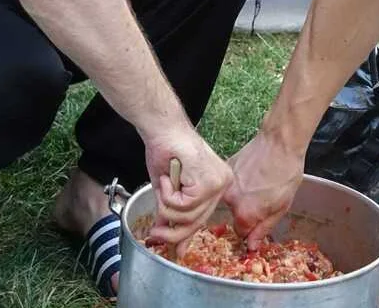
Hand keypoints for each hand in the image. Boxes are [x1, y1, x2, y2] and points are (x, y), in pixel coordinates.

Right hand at [142, 127, 232, 254]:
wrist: (164, 129)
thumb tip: (163, 232)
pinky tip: (168, 177)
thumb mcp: (168, 189)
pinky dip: (168, 194)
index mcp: (217, 183)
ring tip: (163, 184)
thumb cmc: (165, 151)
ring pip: (189, 216)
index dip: (187, 235)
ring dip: (166, 205)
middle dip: (173, 232)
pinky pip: (183, 205)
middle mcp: (223, 183)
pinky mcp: (208, 183)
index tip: (176, 249)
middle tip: (154, 234)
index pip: (204, 217)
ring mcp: (218, 183)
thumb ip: (170, 211)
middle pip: (198, 222)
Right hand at [222, 133, 304, 250]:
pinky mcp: (225, 169)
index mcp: (244, 214)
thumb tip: (251, 246)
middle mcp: (230, 201)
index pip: (241, 233)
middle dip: (247, 211)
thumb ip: (263, 229)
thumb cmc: (286, 173)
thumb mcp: (281, 207)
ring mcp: (225, 183)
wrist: (280, 142)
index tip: (259, 220)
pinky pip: (230, 184)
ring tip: (259, 184)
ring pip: (232, 199)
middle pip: (235, 215)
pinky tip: (252, 174)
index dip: (252, 229)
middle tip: (263, 198)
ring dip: (242, 196)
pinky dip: (239, 183)